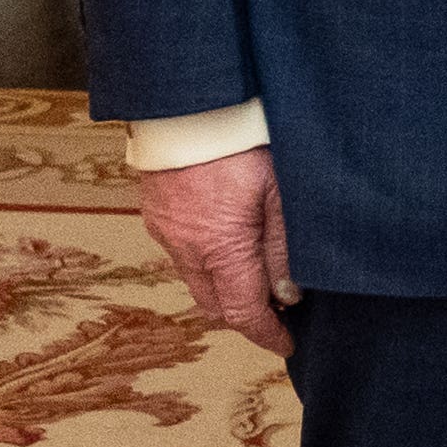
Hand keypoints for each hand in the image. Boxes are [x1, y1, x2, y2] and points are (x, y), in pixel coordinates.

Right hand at [136, 149, 296, 360]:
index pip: (242, 313)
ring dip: (224, 285)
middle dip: (245, 314)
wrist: (188, 103)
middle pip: (215, 305)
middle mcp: (187, 248)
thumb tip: (289, 295)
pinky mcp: (157, 214)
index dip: (266, 334)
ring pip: (196, 279)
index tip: (286, 342)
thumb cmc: (240, 141)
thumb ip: (284, 249)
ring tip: (256, 272)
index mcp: (221, 248)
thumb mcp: (280, 193)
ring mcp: (167, 232)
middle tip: (277, 308)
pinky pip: (181, 253)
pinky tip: (227, 240)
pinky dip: (206, 260)